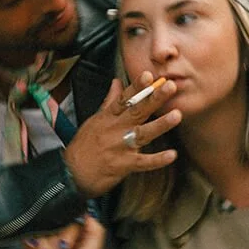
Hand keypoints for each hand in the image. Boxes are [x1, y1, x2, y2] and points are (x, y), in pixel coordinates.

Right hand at [20, 217, 106, 248]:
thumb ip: (95, 234)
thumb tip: (90, 213)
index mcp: (78, 241)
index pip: (77, 219)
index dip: (75, 223)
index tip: (75, 233)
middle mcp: (62, 240)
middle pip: (59, 220)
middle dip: (61, 234)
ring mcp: (46, 243)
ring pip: (44, 226)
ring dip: (47, 240)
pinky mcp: (30, 247)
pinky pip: (29, 232)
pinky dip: (32, 238)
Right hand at [64, 73, 181, 197]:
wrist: (71, 174)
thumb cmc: (84, 146)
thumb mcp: (95, 120)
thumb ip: (110, 102)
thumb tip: (117, 82)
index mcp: (109, 117)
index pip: (124, 98)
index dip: (137, 86)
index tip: (150, 75)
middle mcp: (115, 130)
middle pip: (137, 111)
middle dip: (154, 98)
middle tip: (170, 86)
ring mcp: (120, 147)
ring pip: (143, 133)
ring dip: (160, 125)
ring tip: (177, 115)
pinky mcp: (124, 165)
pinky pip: (143, 162)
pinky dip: (157, 160)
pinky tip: (172, 155)